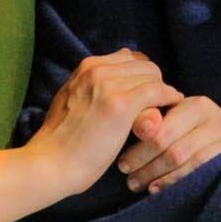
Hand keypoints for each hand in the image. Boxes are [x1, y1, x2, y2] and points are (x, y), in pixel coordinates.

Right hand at [27, 50, 183, 196]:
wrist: (50, 163)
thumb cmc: (61, 141)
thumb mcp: (72, 100)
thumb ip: (92, 86)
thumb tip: (117, 78)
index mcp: (86, 67)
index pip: (128, 58)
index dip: (142, 76)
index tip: (146, 94)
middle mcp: (97, 69)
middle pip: (144, 65)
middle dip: (155, 83)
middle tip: (159, 104)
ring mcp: (109, 85)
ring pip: (153, 76)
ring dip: (162, 92)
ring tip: (164, 110)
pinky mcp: (121, 104)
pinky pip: (158, 91)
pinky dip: (169, 98)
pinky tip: (170, 111)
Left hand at [116, 95, 220, 193]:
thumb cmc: (194, 135)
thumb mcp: (175, 124)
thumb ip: (154, 122)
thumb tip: (138, 127)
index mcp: (199, 105)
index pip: (164, 129)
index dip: (140, 148)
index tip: (123, 164)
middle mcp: (218, 119)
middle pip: (174, 148)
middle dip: (146, 165)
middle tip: (128, 178)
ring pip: (184, 162)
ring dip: (156, 176)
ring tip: (138, 185)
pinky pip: (199, 175)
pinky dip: (174, 183)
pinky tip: (157, 189)